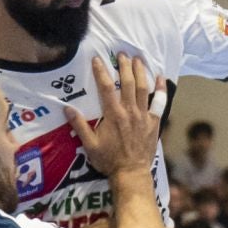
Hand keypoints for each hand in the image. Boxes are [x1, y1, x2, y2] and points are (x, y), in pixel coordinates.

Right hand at [65, 55, 164, 179]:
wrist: (131, 173)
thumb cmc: (109, 160)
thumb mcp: (90, 145)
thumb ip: (79, 125)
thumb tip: (66, 108)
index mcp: (113, 114)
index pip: (106, 87)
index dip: (101, 71)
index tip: (98, 59)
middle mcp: (130, 111)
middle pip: (128, 83)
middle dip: (124, 66)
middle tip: (122, 54)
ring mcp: (144, 116)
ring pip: (144, 89)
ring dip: (141, 72)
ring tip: (138, 59)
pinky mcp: (154, 122)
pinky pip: (159, 103)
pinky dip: (161, 90)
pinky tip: (161, 78)